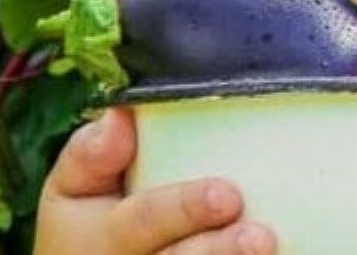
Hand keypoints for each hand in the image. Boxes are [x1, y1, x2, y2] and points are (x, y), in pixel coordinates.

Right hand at [35, 107, 276, 253]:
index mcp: (104, 237)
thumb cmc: (88, 221)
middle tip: (260, 236)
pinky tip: (284, 253)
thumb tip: (119, 116)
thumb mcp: (72, 189)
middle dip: (219, 250)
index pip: (142, 220)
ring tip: (269, 244)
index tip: (225, 193)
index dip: (182, 209)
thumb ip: (91, 154)